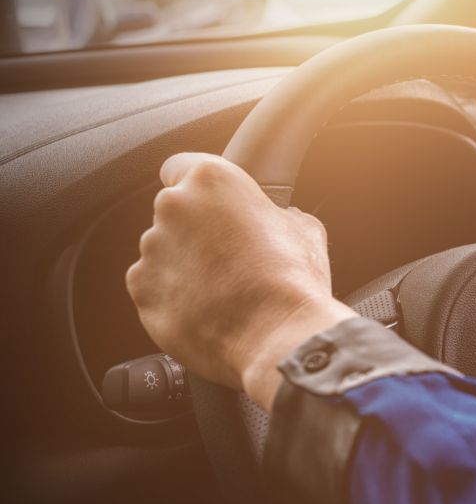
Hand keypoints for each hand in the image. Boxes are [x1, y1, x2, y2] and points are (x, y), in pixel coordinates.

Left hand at [126, 153, 357, 409]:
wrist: (279, 337)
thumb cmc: (293, 282)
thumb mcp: (305, 230)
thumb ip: (279, 214)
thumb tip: (282, 220)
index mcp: (212, 180)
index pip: (180, 166)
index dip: (196, 186)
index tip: (208, 204)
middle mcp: (174, 207)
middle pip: (174, 212)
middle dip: (195, 231)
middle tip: (229, 256)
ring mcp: (152, 250)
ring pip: (163, 252)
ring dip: (184, 265)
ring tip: (222, 291)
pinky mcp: (142, 291)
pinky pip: (153, 287)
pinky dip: (173, 297)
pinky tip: (207, 310)